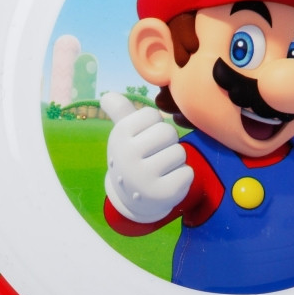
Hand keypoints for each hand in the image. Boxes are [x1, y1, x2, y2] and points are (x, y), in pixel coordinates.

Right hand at [101, 92, 193, 222]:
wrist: (132, 198)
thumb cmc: (133, 157)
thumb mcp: (124, 134)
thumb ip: (120, 111)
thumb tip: (106, 96)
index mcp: (119, 136)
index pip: (152, 115)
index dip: (154, 126)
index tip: (144, 140)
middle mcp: (127, 156)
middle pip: (168, 132)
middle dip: (168, 142)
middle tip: (155, 155)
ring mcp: (143, 177)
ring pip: (179, 152)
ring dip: (175, 160)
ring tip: (160, 170)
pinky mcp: (162, 194)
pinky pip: (187, 172)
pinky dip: (182, 176)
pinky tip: (167, 182)